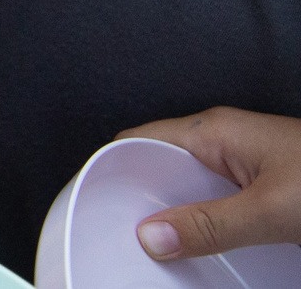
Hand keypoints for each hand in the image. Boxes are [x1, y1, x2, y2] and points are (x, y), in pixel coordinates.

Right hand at [125, 110, 300, 258]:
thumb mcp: (269, 209)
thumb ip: (211, 226)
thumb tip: (155, 235)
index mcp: (213, 131)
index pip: (139, 143)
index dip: (117, 175)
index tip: (111, 213)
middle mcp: (225, 142)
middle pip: (164, 171)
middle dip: (154, 206)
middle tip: (150, 242)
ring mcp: (245, 163)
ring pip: (194, 191)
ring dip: (187, 219)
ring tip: (183, 248)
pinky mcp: (264, 185)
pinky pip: (221, 203)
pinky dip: (214, 226)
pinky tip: (220, 247)